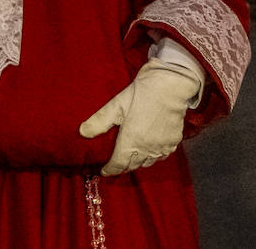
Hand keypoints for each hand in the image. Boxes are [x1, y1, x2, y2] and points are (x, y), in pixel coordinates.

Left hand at [79, 59, 201, 175]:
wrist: (171, 84)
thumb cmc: (142, 93)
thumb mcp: (117, 104)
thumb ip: (99, 121)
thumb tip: (82, 132)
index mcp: (131, 142)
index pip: (118, 165)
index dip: (110, 170)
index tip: (104, 171)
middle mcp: (147, 149)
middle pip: (133, 165)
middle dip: (123, 166)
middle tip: (116, 164)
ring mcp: (162, 146)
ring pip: (148, 162)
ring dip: (138, 162)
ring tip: (132, 156)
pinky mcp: (173, 141)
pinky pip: (162, 156)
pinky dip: (154, 156)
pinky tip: (150, 149)